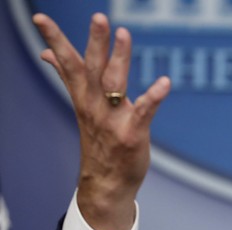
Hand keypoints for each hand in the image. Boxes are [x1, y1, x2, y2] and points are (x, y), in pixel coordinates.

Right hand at [33, 13, 170, 229]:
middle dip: (95, 42)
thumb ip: (69, 78)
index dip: (55, 40)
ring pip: (115, 84)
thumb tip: (48, 55)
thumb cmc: (99, 140)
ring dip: (120, 59)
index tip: (41, 18)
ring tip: (124, 34)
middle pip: (92, 68)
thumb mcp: (82, 106)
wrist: (106, 184)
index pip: (67, 63)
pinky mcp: (132, 134)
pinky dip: (154, 97)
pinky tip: (165, 82)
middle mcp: (94, 106)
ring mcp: (112, 120)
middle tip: (99, 17)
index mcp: (83, 97)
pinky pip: (143, 112)